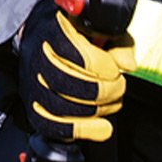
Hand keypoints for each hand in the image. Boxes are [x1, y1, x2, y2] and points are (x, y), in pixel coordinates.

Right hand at [16, 0, 134, 142]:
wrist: (42, 41)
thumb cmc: (77, 36)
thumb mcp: (102, 31)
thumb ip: (120, 44)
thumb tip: (128, 65)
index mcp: (53, 32)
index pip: (81, 58)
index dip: (106, 69)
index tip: (115, 69)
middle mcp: (37, 58)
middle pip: (72, 85)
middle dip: (106, 91)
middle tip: (117, 86)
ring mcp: (33, 85)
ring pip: (64, 108)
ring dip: (98, 110)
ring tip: (110, 102)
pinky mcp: (35, 108)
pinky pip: (54, 127)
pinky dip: (84, 131)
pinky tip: (102, 127)